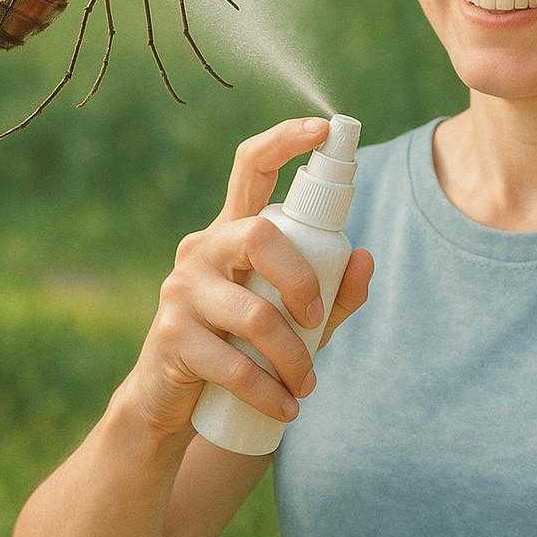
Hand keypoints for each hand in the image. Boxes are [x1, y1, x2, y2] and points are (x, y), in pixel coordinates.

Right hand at [124, 117, 373, 439]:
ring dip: (293, 357)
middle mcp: (203, 247)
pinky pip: (231, 363)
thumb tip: (366, 257)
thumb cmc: (245, 346)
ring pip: (254, 313)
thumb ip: (333, 291)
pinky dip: (268, 391)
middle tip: (318, 320)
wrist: (176, 403)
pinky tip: (286, 409)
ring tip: (306, 386)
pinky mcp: (170, 336)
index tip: (324, 127)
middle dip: (303, 281)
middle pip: (259, 235)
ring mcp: (181, 290)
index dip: (285, 140)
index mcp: (234, 230)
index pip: (250, 167)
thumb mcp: (297, 318)